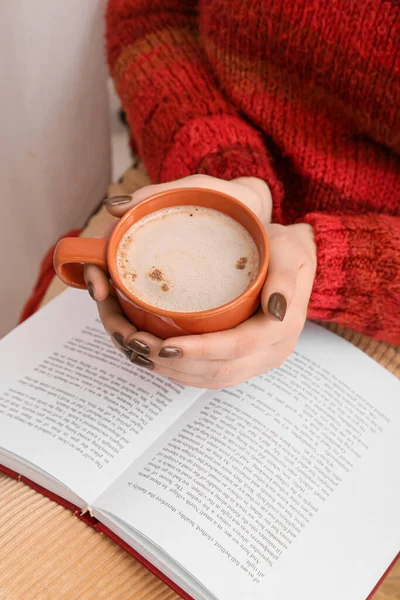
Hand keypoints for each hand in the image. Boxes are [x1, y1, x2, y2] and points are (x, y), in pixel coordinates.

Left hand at [84, 176, 315, 387]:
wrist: (295, 261)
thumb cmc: (286, 251)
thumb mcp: (289, 252)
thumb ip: (284, 278)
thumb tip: (276, 309)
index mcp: (280, 330)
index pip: (236, 347)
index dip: (199, 350)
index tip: (165, 343)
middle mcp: (270, 353)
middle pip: (217, 371)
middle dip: (174, 363)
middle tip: (136, 345)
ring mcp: (257, 361)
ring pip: (210, 379)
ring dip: (171, 371)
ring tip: (137, 351)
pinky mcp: (244, 362)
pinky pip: (210, 377)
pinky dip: (180, 371)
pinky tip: (156, 358)